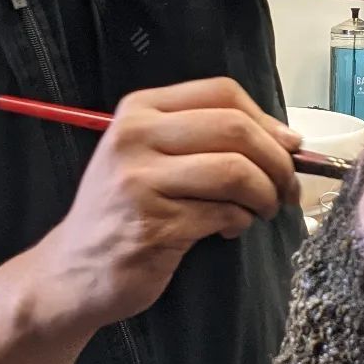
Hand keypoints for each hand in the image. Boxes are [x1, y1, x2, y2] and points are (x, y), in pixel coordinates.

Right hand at [37, 78, 301, 331]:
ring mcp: (140, 181)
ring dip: (265, 194)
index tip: (290, 146)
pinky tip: (231, 228)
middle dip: (277, 160)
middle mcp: (135, 137)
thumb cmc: (124, 210)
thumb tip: (286, 140)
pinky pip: (223, 213)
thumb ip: (204, 137)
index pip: (222, 93)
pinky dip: (241, 221)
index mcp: (139, 109)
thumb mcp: (149, 154)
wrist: (72, 271)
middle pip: (234, 129)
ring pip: (235, 171)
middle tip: (288, 187)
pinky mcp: (152, 225)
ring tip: (264, 209)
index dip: (267, 119)